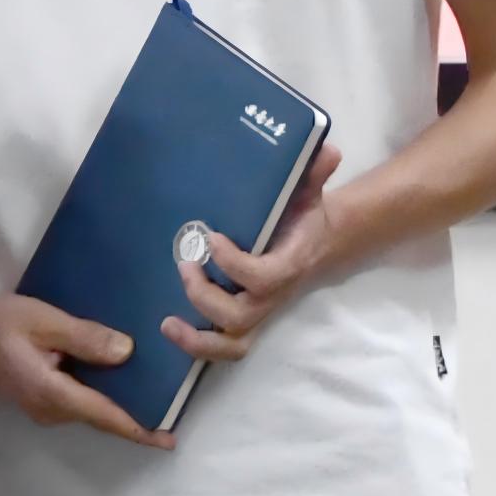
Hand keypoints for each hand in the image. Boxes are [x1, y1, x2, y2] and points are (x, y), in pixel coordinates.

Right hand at [0, 292, 170, 449]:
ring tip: (148, 388)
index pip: (104, 416)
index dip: (139, 429)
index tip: (168, 439)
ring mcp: (40, 407)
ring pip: (87, 409)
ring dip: (115, 403)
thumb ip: (85, 338)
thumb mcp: (44, 321)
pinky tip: (112, 375)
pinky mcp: (35, 397)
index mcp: (52, 394)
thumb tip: (126, 353)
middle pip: (99, 417)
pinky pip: (75, 400)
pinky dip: (97, 393)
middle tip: (169, 407)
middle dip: (133, 416)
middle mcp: (48, 410)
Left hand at [167, 140, 344, 366]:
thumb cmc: (304, 217)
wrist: (317, 245)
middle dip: (205, 296)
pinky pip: (224, 347)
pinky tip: (170, 328)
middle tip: (184, 263)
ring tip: (167, 321)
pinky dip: (198, 347)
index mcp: (288, 265)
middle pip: (239, 316)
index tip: (210, 236)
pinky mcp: (245, 322)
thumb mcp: (309, 193)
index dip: (233, 264)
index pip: (261, 277)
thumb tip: (327, 148)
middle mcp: (272, 296)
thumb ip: (313, 173)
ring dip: (197, 338)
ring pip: (231, 343)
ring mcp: (258, 313)